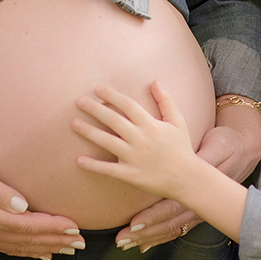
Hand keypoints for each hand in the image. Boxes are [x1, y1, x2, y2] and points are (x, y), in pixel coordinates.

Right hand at [0, 123, 82, 259]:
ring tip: (68, 249)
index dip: (53, 227)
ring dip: (45, 248)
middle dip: (56, 240)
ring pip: (19, 247)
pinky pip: (7, 248)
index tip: (75, 226)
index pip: (28, 225)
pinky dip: (27, 252)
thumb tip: (23, 205)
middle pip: (27, 240)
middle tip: (82, 242)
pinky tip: (41, 253)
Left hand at [74, 81, 193, 196]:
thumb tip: (155, 80)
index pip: (127, 105)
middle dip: (94, 109)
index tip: (97, 88)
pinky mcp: (130, 174)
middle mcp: (140, 139)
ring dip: (88, 132)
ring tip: (73, 123)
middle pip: (113, 120)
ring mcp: (134, 157)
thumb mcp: (177, 121)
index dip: (111, 95)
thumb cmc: (181, 147)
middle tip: (79, 101)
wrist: (187, 178)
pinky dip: (93, 165)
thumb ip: (165, 100)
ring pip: (106, 142)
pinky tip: (79, 159)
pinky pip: (108, 169)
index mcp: (150, 124)